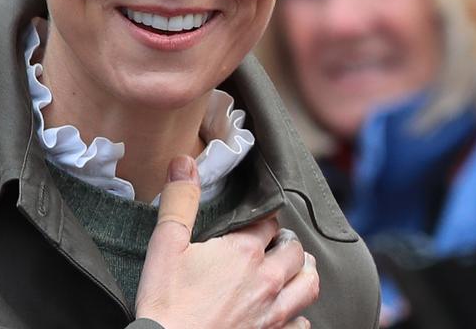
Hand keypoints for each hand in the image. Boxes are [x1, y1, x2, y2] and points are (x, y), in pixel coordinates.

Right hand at [136, 155, 318, 328]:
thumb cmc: (167, 302)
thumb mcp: (167, 244)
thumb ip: (181, 200)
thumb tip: (184, 162)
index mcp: (244, 252)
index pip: (268, 222)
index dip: (260, 219)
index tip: (251, 222)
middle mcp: (267, 280)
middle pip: (295, 250)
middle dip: (285, 242)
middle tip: (271, 242)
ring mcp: (274, 313)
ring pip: (308, 285)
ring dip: (303, 272)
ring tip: (291, 267)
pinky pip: (302, 323)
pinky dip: (298, 313)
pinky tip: (285, 310)